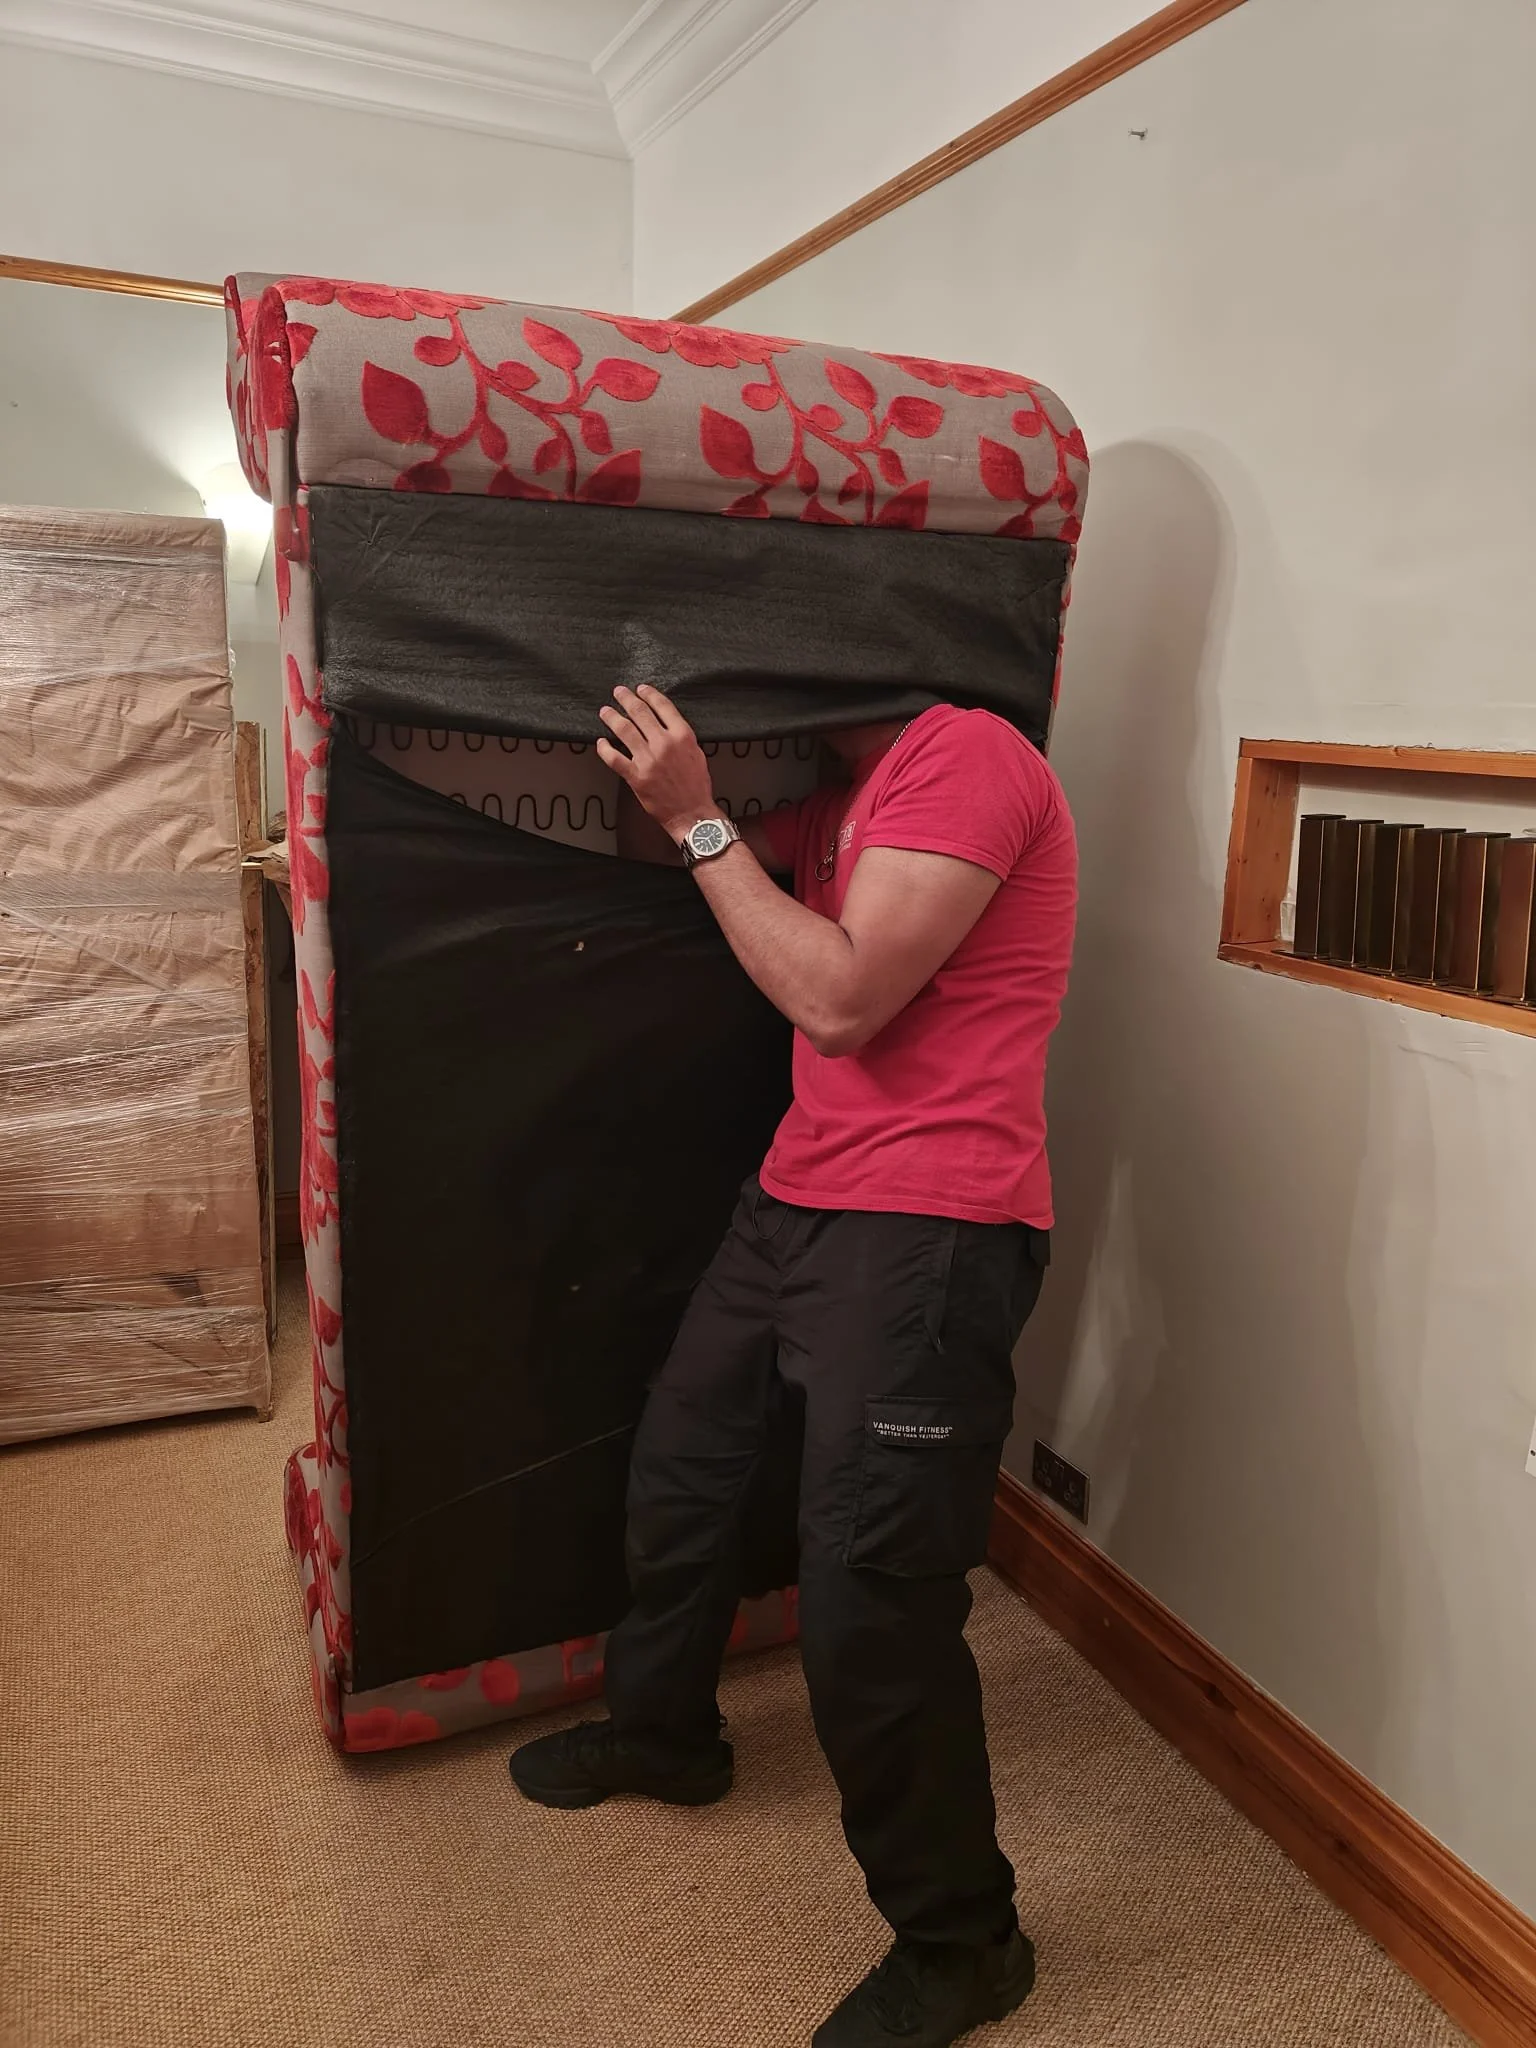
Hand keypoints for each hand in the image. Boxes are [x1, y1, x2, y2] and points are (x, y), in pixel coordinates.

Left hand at [596, 686, 717, 841]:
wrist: (692, 813)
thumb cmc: (696, 786)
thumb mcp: (696, 753)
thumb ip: (680, 737)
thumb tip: (665, 723)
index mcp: (682, 736)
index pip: (662, 706)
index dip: (648, 694)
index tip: (640, 689)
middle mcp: (664, 744)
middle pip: (640, 713)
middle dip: (626, 699)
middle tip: (618, 692)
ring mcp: (648, 760)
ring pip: (624, 730)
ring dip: (612, 717)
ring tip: (605, 711)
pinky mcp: (636, 776)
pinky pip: (614, 758)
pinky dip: (604, 749)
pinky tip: (601, 742)